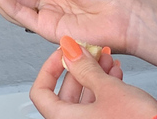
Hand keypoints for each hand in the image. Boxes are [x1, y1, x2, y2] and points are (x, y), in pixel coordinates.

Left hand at [30, 36, 156, 118]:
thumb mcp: (108, 89)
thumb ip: (85, 68)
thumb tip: (69, 51)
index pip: (40, 93)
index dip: (49, 69)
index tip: (62, 54)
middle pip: (65, 93)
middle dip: (78, 68)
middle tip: (87, 52)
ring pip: (85, 98)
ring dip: (94, 75)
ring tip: (106, 58)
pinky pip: (100, 105)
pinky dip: (106, 88)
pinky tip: (116, 73)